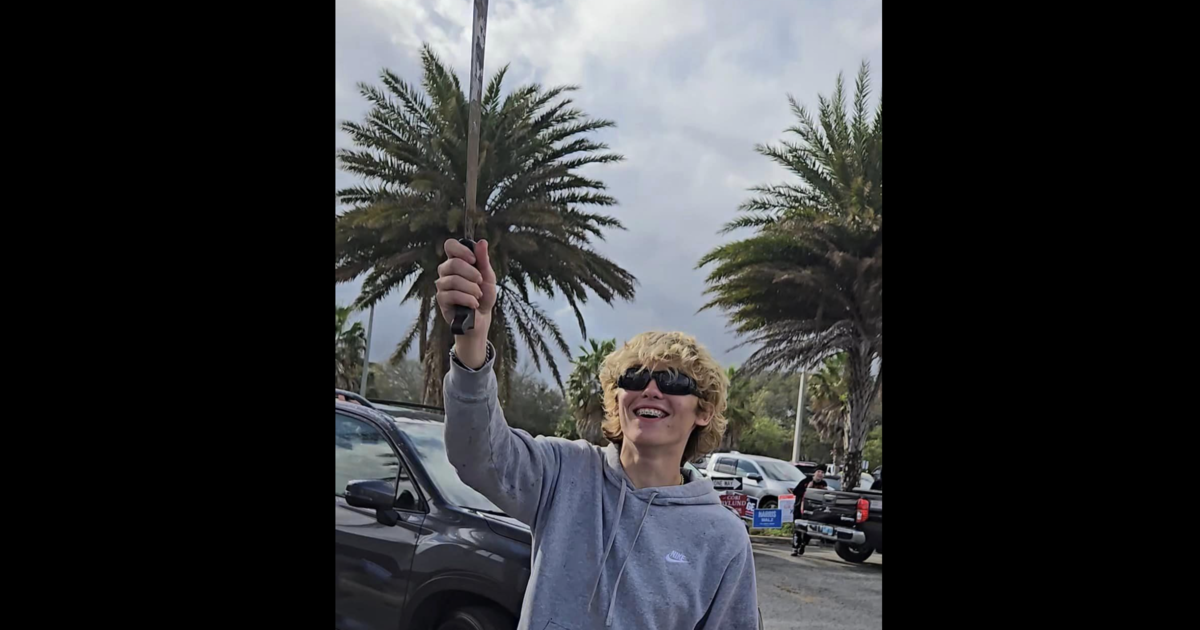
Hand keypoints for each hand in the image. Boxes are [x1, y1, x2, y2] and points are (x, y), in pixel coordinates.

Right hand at [436, 238, 495, 368]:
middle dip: (471, 273)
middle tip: (480, 281)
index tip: (473, 259)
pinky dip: (467, 299)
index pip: (450, 245)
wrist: (482, 318)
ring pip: (453, 280)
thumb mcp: (488, 277)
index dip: (460, 250)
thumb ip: (484, 260)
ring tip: (478, 295)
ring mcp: (442, 285)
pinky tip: (474, 304)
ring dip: (471, 288)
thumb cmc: (484, 295)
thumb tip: (482, 241)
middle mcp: (446, 271)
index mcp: (457, 261)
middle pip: (452, 263)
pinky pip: (452, 294)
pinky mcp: (441, 299)